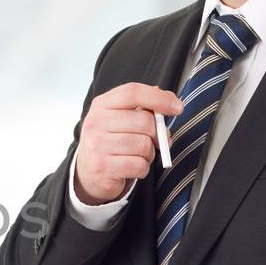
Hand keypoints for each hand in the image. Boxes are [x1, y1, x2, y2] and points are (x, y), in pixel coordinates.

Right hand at [74, 82, 183, 203]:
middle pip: (144, 121)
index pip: (132, 92)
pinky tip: (131, 167)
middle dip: (157, 134)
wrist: (87, 171)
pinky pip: (139, 165)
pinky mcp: (102, 167)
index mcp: (101, 105)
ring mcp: (96, 145)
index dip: (159, 98)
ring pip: (144, 146)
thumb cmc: (111, 142)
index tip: (177, 107)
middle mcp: (95, 122)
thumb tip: (170, 101)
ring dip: (149, 154)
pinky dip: (142, 169)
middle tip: (153, 141)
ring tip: (136, 155)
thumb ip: (143, 108)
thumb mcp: (120, 119)